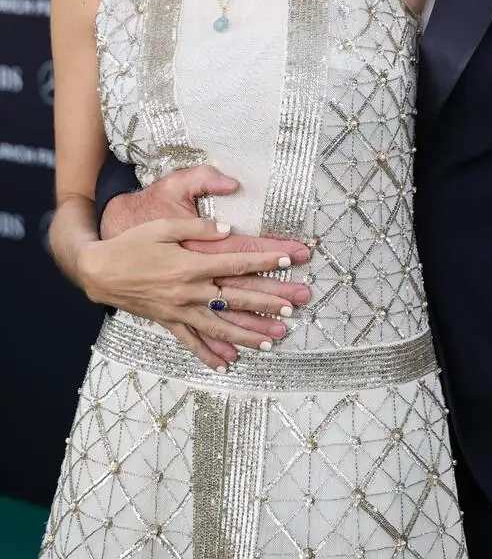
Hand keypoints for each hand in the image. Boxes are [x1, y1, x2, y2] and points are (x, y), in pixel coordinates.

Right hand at [99, 165, 311, 364]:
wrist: (99, 270)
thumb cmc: (132, 244)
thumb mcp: (163, 227)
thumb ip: (197, 229)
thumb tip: (227, 231)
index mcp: (190, 266)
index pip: (236, 263)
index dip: (263, 262)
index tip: (287, 262)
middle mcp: (189, 292)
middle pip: (236, 299)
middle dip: (267, 304)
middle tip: (292, 309)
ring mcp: (179, 311)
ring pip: (220, 326)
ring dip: (248, 334)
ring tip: (273, 341)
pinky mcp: (168, 321)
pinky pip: (192, 341)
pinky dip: (210, 353)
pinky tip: (227, 364)